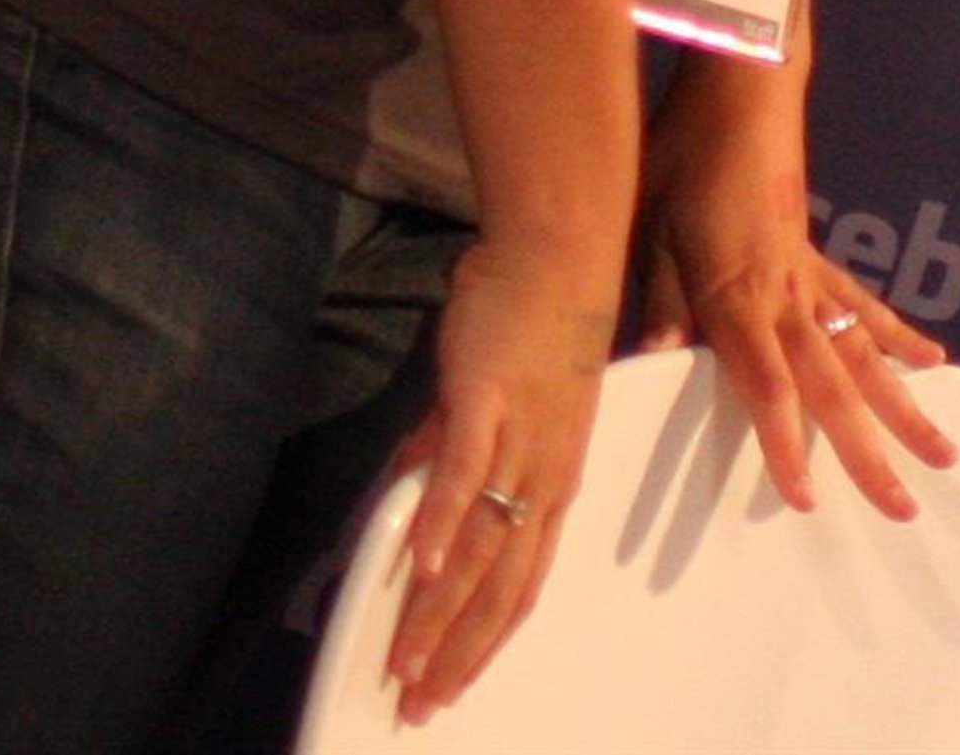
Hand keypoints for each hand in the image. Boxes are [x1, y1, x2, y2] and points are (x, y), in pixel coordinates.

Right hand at [385, 235, 616, 724]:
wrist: (555, 253)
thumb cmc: (529, 323)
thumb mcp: (497, 406)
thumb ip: (450, 454)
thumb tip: (409, 497)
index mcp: (550, 484)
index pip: (519, 585)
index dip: (482, 643)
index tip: (449, 691)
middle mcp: (542, 477)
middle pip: (499, 586)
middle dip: (456, 652)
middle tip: (418, 705)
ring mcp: (517, 441)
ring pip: (478, 545)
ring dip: (438, 610)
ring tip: (404, 663)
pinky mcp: (486, 400)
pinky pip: (462, 472)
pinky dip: (440, 521)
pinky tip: (418, 566)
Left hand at [637, 59, 955, 519]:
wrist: (738, 90)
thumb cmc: (682, 157)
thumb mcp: (650, 226)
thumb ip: (662, 297)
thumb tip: (660, 361)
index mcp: (737, 296)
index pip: (769, 386)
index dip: (787, 445)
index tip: (807, 499)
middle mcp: (784, 296)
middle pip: (834, 387)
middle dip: (868, 453)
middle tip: (904, 510)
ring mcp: (808, 276)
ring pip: (865, 355)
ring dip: (905, 408)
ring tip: (946, 455)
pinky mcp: (816, 255)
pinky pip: (864, 302)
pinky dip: (899, 335)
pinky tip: (934, 362)